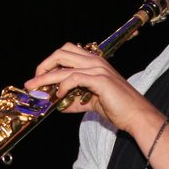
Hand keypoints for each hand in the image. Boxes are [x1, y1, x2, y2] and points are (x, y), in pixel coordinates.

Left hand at [22, 43, 157, 133]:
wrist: (136, 115)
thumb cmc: (117, 107)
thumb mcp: (90, 102)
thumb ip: (73, 100)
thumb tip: (57, 103)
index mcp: (93, 62)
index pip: (66, 53)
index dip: (49, 63)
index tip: (39, 77)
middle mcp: (95, 61)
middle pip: (61, 53)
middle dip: (43, 66)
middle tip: (33, 81)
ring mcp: (98, 69)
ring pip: (64, 67)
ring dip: (46, 78)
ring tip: (36, 89)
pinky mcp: (100, 80)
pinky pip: (74, 78)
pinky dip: (62, 87)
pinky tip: (59, 96)